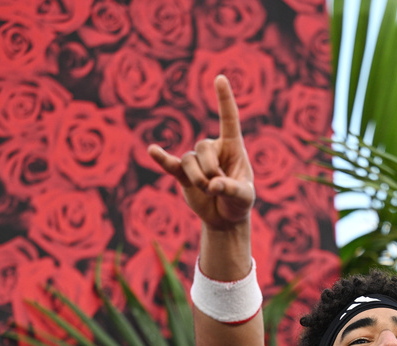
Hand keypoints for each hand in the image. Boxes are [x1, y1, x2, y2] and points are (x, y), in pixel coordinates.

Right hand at [148, 74, 254, 229]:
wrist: (225, 217)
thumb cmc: (239, 201)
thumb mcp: (243, 197)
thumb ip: (231, 189)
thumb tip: (213, 185)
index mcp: (233, 147)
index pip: (228, 119)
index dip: (224, 99)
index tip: (219, 78)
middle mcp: (213, 149)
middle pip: (203, 148)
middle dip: (211, 171)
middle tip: (220, 188)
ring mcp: (196, 161)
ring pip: (190, 161)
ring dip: (199, 180)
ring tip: (210, 192)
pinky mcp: (183, 174)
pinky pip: (170, 165)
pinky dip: (162, 159)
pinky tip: (152, 151)